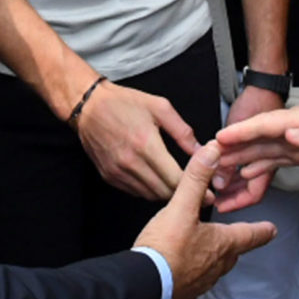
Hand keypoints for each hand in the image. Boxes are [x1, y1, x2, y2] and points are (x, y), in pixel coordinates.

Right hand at [71, 79, 198, 200]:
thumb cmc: (125, 103)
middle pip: (164, 192)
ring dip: (166, 193)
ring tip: (179, 187)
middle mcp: (131, 162)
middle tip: (198, 191)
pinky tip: (157, 179)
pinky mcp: (109, 177)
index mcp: (146, 144)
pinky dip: (149, 190)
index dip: (195, 188)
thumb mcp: (160, 107)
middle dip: (183, 193)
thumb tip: (202, 151)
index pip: (175, 178)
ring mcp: (118, 172)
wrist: (89, 106)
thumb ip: (183, 131)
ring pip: (150, 195)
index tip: (209, 193)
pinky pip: (135, 192)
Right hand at [133, 140, 277, 297]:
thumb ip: (197, 179)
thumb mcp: (181, 207)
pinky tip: (185, 260)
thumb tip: (212, 152)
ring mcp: (202, 279)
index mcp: (222, 243)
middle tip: (240, 234)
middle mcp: (217, 264)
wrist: (145, 283)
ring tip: (209, 244)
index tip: (271, 229)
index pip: (250, 235)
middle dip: (237, 240)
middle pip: (234, 251)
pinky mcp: (186, 287)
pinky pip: (198, 274)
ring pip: (217, 264)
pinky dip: (197, 264)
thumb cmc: (165, 250)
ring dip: (216, 253)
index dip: (262, 230)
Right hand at [210, 92, 298, 212]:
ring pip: (261, 154)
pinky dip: (258, 170)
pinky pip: (275, 163)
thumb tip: (290, 136)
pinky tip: (245, 176)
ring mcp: (295, 143)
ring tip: (219, 174)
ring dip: (240, 163)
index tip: (217, 140)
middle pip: (254, 142)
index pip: (262, 126)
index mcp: (296, 120)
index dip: (240, 133)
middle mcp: (291, 131)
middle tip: (207, 164)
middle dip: (231, 152)